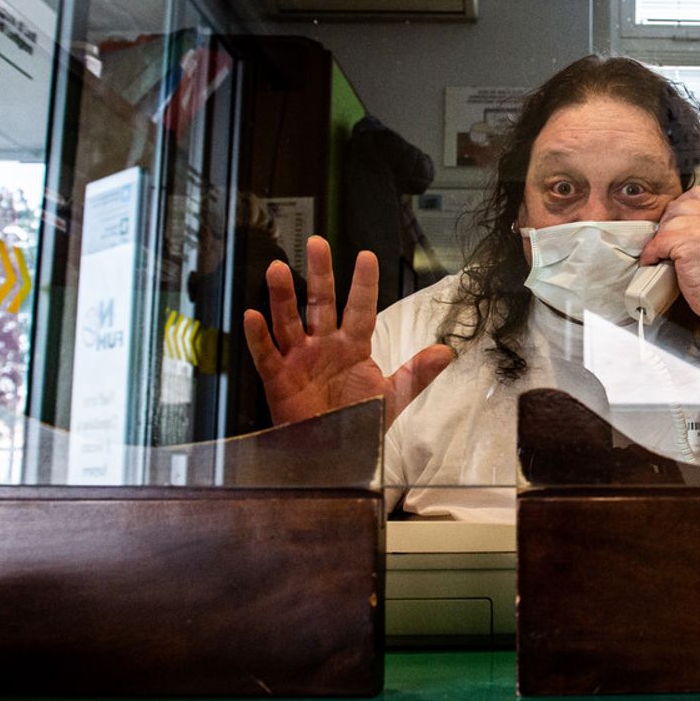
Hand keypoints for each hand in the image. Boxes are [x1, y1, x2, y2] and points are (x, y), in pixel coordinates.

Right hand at [242, 236, 452, 428]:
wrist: (334, 457)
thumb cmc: (359, 425)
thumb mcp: (392, 396)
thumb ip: (417, 372)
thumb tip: (447, 351)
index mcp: (351, 347)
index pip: (359, 309)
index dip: (363, 284)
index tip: (366, 257)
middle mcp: (324, 347)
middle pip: (319, 303)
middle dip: (319, 274)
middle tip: (316, 243)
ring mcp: (299, 360)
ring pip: (288, 321)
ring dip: (283, 296)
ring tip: (279, 268)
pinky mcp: (278, 379)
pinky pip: (266, 354)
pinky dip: (258, 337)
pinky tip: (253, 316)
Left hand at [637, 186, 699, 325]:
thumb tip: (679, 224)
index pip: (698, 194)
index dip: (681, 208)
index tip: (675, 223)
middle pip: (679, 206)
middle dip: (668, 224)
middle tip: (665, 242)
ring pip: (668, 223)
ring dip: (659, 240)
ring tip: (661, 254)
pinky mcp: (690, 243)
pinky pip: (660, 241)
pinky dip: (652, 253)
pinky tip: (655, 261)